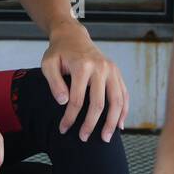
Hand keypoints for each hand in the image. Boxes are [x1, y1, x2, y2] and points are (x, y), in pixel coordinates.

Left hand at [41, 22, 128, 141]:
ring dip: (112, 122)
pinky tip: (120, 124)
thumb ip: (54, 83)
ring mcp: (112, 69)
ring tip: (106, 138)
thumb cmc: (59, 52)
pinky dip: (124, 110)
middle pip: (99, 103)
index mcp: (83, 66)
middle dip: (91, 124)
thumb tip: (63, 102)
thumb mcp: (48, 64)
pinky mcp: (117, 72)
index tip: (63, 128)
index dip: (70, 117)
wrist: (73, 36)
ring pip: (117, 100)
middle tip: (83, 138)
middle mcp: (101, 67)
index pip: (77, 99)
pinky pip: (124, 94)